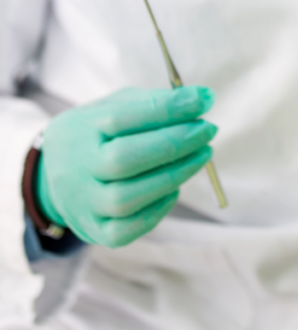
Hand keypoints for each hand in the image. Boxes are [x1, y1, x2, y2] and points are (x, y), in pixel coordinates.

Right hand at [36, 86, 216, 247]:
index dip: (168, 109)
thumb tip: (203, 99)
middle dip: (175, 143)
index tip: (204, 99)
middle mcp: (75, 169)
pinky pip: (128, 229)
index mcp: (78, 130)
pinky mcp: (95, 230)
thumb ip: (156, 102)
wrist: (57, 174)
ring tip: (202, 155)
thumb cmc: (100, 134)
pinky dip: (159, 208)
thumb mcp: (116, 107)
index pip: (122, 118)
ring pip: (127, 198)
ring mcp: (82, 204)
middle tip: (208, 130)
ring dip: (175, 174)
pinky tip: (175, 187)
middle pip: (124, 159)